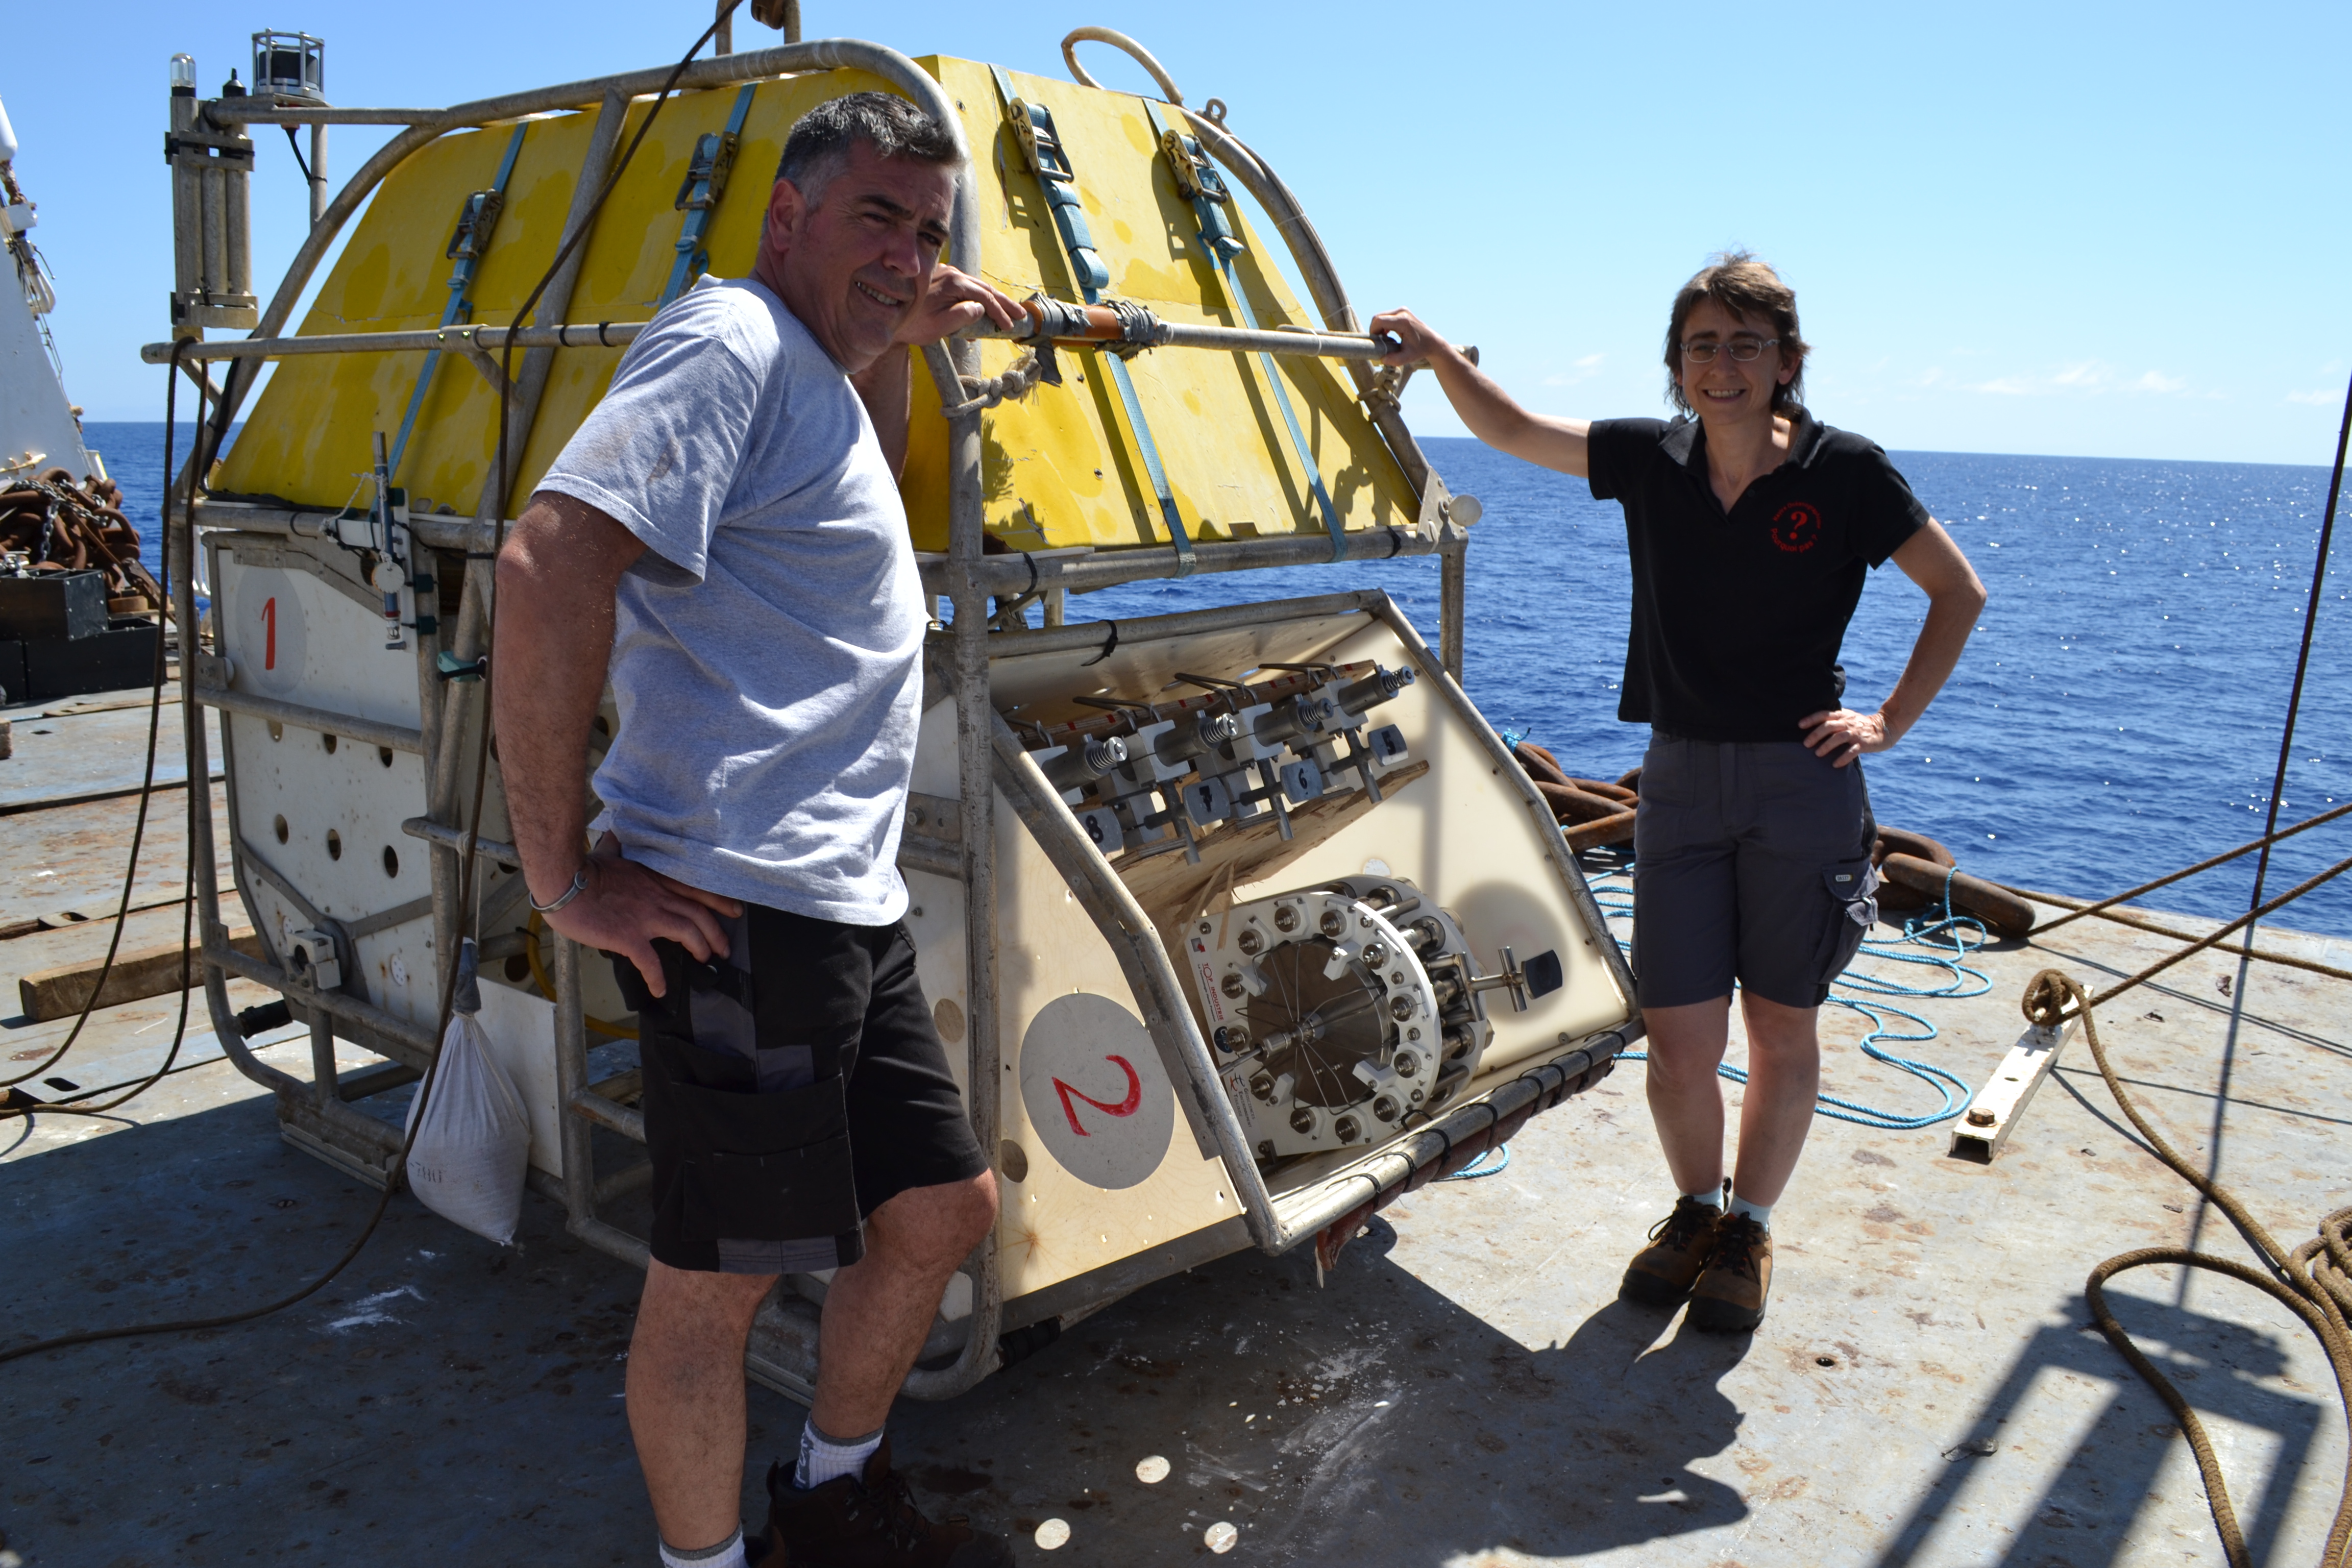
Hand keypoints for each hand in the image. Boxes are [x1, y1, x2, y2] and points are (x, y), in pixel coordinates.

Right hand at [539, 834, 742, 997]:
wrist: (565, 884)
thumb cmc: (583, 870)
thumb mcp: (609, 854)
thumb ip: (616, 846)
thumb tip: (614, 833)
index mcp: (654, 878)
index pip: (696, 889)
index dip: (719, 902)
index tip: (735, 911)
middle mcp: (657, 896)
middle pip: (698, 913)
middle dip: (716, 932)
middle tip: (725, 948)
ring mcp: (645, 917)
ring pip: (687, 932)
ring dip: (700, 947)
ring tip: (704, 960)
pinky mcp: (629, 936)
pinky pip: (650, 961)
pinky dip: (658, 977)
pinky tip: (660, 990)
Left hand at [896, 264, 1023, 345]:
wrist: (886, 313)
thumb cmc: (911, 324)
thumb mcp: (937, 327)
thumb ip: (961, 317)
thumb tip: (981, 309)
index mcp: (953, 283)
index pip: (985, 296)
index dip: (1000, 312)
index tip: (1008, 327)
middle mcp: (951, 273)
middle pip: (985, 287)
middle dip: (1004, 302)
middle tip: (1020, 315)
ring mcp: (946, 274)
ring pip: (976, 285)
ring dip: (993, 299)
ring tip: (1007, 311)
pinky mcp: (940, 278)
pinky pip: (965, 286)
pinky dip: (979, 296)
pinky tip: (983, 308)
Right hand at [1368, 307, 1446, 366]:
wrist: (1432, 342)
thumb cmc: (1420, 350)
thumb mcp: (1408, 357)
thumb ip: (1395, 360)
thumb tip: (1382, 359)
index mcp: (1403, 321)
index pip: (1379, 321)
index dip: (1373, 331)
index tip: (1375, 342)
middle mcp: (1402, 312)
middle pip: (1378, 317)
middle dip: (1375, 330)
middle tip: (1379, 342)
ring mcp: (1402, 310)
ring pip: (1381, 316)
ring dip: (1379, 328)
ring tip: (1384, 340)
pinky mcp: (1402, 311)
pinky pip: (1386, 316)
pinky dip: (1383, 325)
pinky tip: (1387, 335)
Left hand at [1798, 708, 1893, 767]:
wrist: (1884, 728)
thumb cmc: (1859, 725)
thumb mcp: (1846, 717)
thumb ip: (1832, 720)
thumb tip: (1811, 726)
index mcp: (1842, 715)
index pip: (1824, 714)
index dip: (1811, 718)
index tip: (1800, 725)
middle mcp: (1848, 722)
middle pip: (1829, 726)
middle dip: (1816, 735)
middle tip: (1806, 744)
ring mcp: (1856, 733)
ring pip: (1839, 737)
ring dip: (1827, 745)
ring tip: (1817, 754)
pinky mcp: (1864, 743)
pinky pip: (1853, 751)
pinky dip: (1843, 757)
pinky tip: (1835, 764)